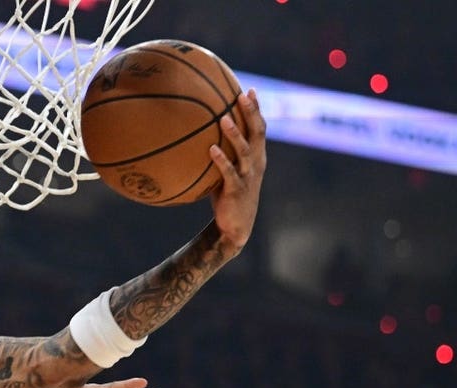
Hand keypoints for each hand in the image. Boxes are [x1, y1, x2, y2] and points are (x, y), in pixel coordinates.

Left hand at [209, 88, 266, 250]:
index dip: (256, 110)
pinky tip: (211, 149)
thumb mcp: (227, 172)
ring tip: (224, 119)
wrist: (235, 227)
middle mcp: (256, 163)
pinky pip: (229, 172)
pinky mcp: (237, 190)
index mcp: (256, 157)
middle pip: (257, 133)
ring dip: (235, 134)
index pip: (259, 128)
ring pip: (245, 150)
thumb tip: (197, 136)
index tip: (249, 91)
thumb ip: (221, 154)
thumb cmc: (227, 196)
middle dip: (251, 113)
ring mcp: (248, 176)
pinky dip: (221, 160)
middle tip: (242, 95)